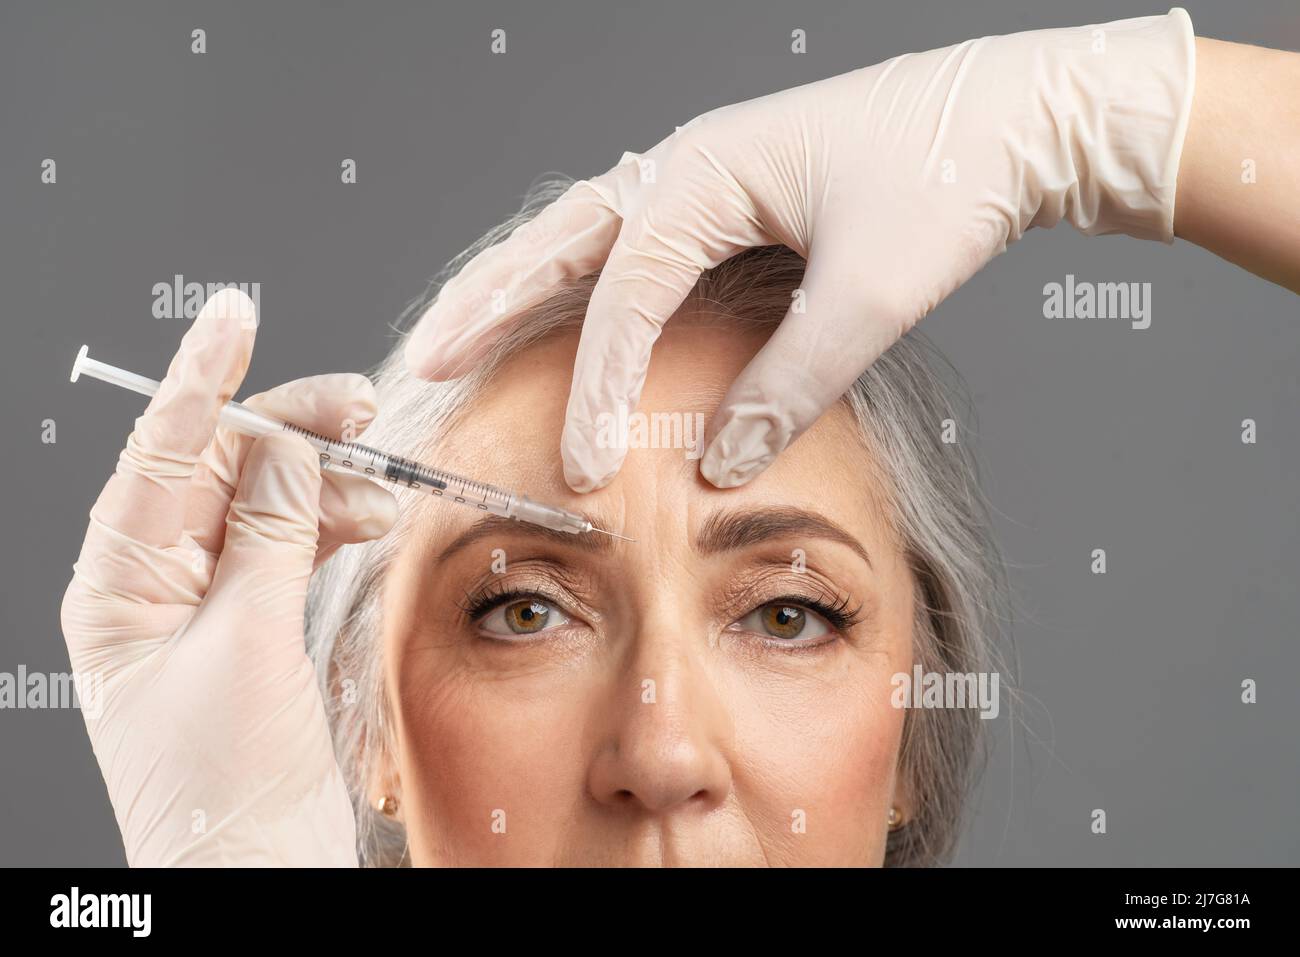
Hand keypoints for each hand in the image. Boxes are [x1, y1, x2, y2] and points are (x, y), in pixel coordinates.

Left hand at [60, 290, 396, 865]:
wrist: (255, 872)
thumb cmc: (221, 787)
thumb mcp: (243, 647)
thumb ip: (265, 538)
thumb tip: (281, 446)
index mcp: (116, 588)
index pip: (157, 456)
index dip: (199, 380)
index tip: (233, 318)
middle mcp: (154, 588)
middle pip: (220, 471)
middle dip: (288, 432)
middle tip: (358, 408)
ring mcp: (207, 606)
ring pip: (265, 504)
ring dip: (324, 484)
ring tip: (382, 489)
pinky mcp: (256, 626)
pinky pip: (290, 545)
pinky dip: (332, 524)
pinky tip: (370, 520)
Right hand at [405, 8, 1193, 490]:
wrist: (1015, 119)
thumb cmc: (952, 179)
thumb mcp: (874, 292)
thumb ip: (793, 380)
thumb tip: (719, 461)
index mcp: (707, 172)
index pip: (622, 293)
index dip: (594, 385)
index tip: (578, 464)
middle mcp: (687, 166)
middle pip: (557, 242)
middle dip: (485, 304)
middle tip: (423, 361)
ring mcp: (703, 178)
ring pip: (581, 237)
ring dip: (515, 289)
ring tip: (454, 337)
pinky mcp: (729, 202)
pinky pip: (630, 247)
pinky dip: (580, 287)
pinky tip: (558, 321)